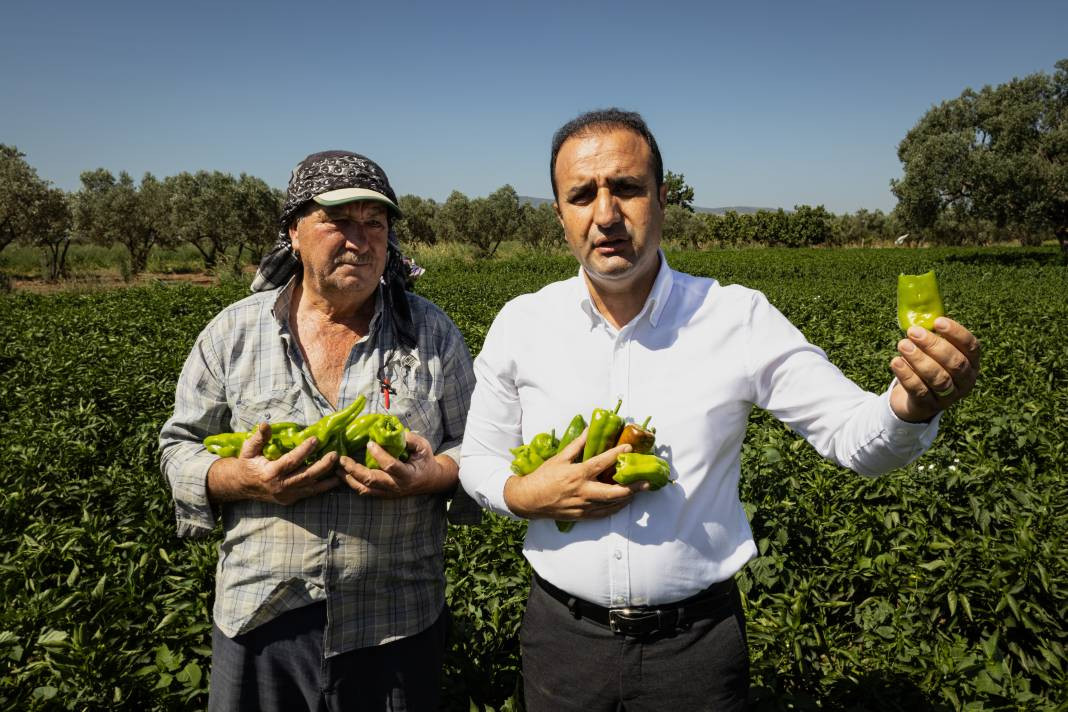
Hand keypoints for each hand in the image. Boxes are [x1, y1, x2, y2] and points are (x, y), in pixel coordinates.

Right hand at [206, 422, 340, 504]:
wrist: (241, 486)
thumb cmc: (247, 464)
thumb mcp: (249, 449)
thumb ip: (259, 438)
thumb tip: (266, 423)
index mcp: (270, 472)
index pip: (291, 461)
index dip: (304, 450)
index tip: (316, 439)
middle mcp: (280, 486)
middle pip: (306, 475)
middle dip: (323, 465)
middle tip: (335, 454)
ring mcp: (286, 495)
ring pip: (311, 486)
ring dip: (327, 478)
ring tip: (340, 467)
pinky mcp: (290, 499)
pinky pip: (309, 493)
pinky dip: (323, 487)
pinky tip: (335, 480)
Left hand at [336, 431, 456, 497]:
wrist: (429, 480)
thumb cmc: (425, 460)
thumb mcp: (423, 446)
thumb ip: (409, 439)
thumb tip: (392, 431)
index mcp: (408, 474)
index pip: (391, 466)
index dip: (379, 455)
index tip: (370, 443)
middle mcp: (396, 486)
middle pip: (372, 480)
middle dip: (355, 469)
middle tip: (343, 458)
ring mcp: (389, 492)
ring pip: (365, 488)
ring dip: (349, 478)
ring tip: (338, 468)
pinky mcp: (383, 494)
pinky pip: (365, 491)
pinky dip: (353, 484)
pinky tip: (344, 475)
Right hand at [503, 429, 644, 520]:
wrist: (529, 500)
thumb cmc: (543, 477)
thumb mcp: (559, 458)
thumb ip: (576, 445)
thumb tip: (588, 430)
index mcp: (577, 474)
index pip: (600, 463)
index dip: (616, 454)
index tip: (628, 447)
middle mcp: (582, 491)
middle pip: (613, 492)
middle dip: (632, 487)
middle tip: (646, 482)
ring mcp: (583, 506)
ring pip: (611, 504)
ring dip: (627, 498)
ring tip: (639, 491)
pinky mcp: (582, 516)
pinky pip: (603, 513)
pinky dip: (615, 508)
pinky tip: (623, 502)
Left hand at [890, 317, 979, 422]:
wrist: (917, 400)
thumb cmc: (929, 366)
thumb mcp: (935, 352)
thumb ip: (934, 336)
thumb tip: (920, 311)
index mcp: (972, 363)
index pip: (971, 346)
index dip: (956, 333)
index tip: (937, 321)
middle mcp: (965, 381)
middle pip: (955, 363)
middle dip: (933, 345)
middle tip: (913, 332)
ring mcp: (949, 396)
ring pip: (938, 378)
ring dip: (919, 359)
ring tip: (902, 344)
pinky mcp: (930, 406)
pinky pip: (919, 390)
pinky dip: (907, 375)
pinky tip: (896, 361)